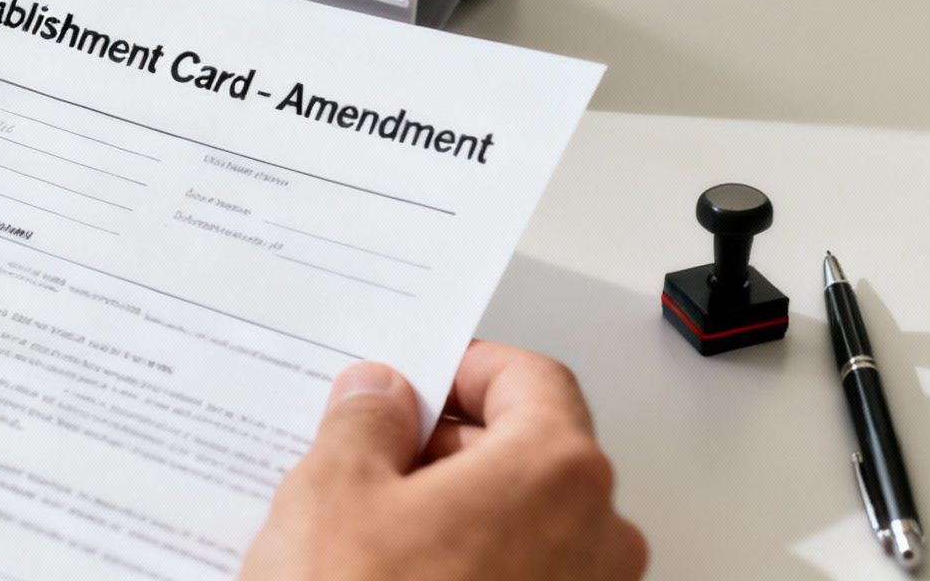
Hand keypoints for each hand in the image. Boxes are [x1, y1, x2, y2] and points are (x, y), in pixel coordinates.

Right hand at [242, 341, 646, 580]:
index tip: (414, 381)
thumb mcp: (331, 491)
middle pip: (534, 452)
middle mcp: (597, 540)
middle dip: (451, 445)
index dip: (463, 369)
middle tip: (373, 455)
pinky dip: (471, 569)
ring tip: (370, 535)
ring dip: (457, 513)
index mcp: (555, 472)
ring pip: (526, 525)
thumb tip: (381, 395)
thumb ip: (366, 421)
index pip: (530, 379)